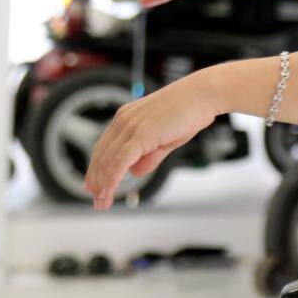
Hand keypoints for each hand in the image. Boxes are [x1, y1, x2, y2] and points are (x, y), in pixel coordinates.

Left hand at [83, 73, 220, 209]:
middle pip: (100, 155)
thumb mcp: (166, 138)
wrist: (204, 94)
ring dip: (102, 184)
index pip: (103, 147)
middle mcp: (124, 120)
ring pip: (107, 161)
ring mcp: (131, 126)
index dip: (96, 168)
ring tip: (102, 203)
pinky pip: (119, 161)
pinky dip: (111, 180)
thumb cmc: (190, 111)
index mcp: (127, 117)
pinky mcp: (141, 134)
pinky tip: (109, 192)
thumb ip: (150, 155)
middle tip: (97, 201)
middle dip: (96, 180)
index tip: (93, 186)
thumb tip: (135, 171)